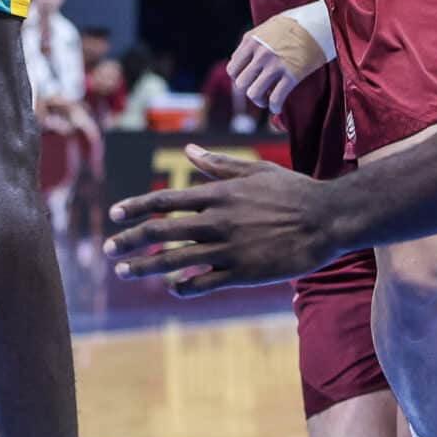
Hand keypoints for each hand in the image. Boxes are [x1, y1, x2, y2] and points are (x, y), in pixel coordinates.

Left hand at [105, 143, 340, 293]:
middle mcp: (218, 220)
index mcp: (219, 193)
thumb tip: (188, 150)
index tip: (115, 215)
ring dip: (145, 267)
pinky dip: (182, 285)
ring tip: (124, 271)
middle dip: (129, 241)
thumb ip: (218, 164)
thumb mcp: (255, 171)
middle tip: (108, 248)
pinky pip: (202, 282)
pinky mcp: (243, 272)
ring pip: (174, 260)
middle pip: (161, 232)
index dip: (136, 207)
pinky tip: (171, 286)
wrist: (328, 220)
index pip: (165, 199)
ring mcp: (229, 248)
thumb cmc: (293, 191)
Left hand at [229, 13, 328, 112]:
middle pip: (241, 84)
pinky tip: (278, 107)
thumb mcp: (269, 26)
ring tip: (266, 100)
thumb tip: (245, 58)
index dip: (239, 78)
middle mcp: (260, 53)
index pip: (232, 68)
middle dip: (248, 90)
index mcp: (252, 41)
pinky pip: (275, 99)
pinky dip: (275, 107)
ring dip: (259, 101)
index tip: (249, 80)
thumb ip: (255, 41)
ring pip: (254, 94)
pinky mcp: (291, 75)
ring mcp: (275, 64)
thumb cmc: (297, 23)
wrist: (321, 22)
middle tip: (259, 91)